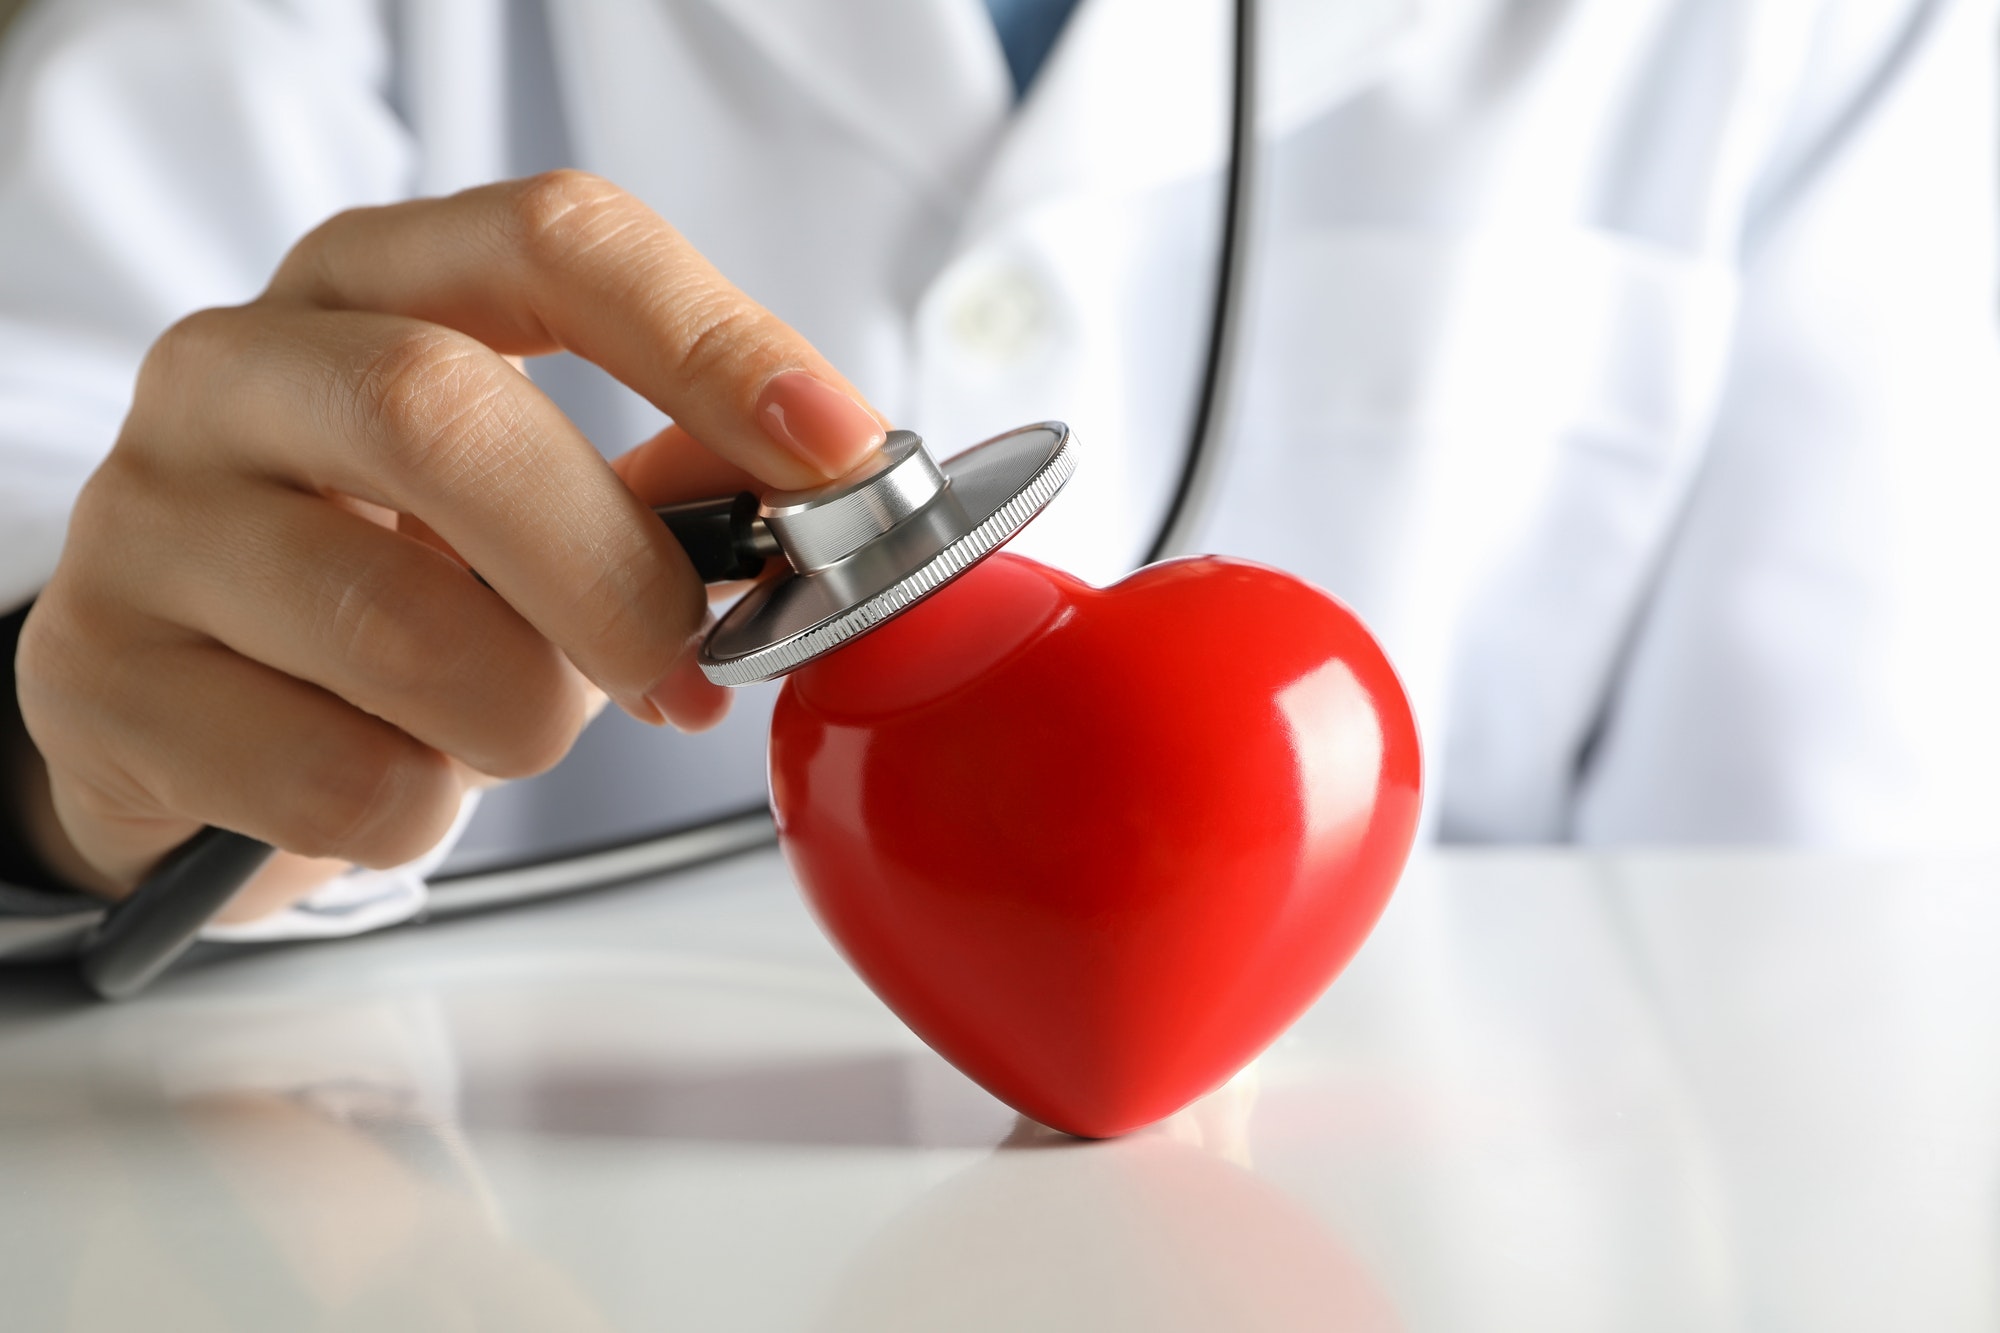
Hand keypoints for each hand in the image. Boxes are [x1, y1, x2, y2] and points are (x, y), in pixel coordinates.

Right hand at [13, 171, 884, 919]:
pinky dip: (415, 809)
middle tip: (683, 666)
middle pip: (443, 414)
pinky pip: (331, 776)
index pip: (554, 243)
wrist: (196, 709)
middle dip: (610, 571)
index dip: (712, 341)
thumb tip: (818, 485)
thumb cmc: (391, 584)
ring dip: (516, 714)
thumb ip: (658, 486)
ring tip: (503, 725)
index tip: (836, 450)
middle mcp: (236, 367)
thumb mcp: (523, 504)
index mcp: (370, 286)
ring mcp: (148, 515)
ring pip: (392, 620)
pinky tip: (393, 776)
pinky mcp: (99, 675)